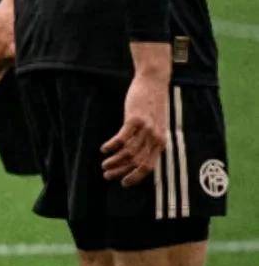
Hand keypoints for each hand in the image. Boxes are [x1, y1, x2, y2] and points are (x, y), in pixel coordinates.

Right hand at [101, 70, 169, 185]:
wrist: (154, 82)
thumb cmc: (153, 103)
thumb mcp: (156, 124)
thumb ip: (149, 139)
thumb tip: (136, 155)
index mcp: (161, 141)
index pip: (149, 167)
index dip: (135, 177)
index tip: (123, 182)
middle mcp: (156, 137)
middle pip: (137, 162)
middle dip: (121, 171)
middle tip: (108, 175)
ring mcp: (146, 129)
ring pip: (128, 152)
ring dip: (114, 161)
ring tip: (104, 164)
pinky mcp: (135, 119)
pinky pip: (122, 138)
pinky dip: (111, 146)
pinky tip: (104, 149)